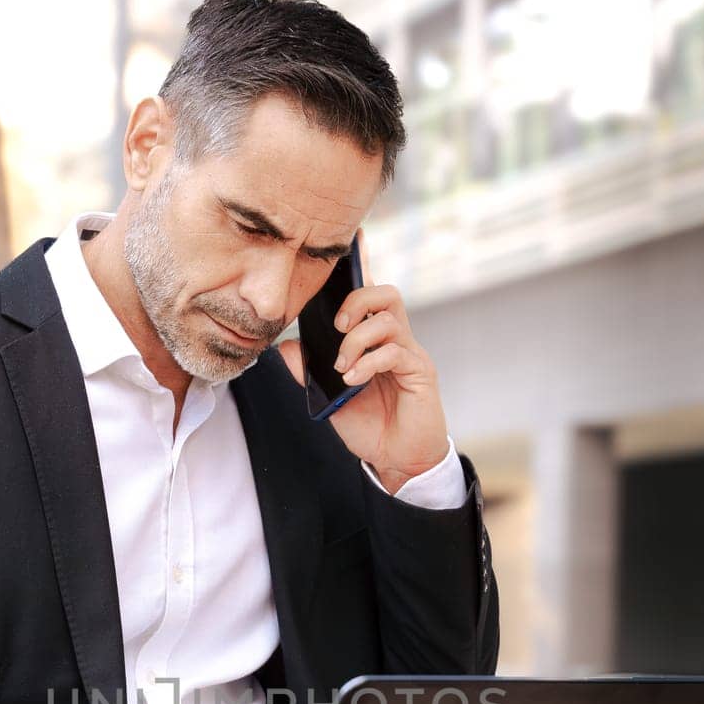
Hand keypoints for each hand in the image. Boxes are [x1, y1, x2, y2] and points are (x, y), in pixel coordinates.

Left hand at [276, 226, 449, 493]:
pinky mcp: (420, 373)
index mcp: (374, 339)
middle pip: (386, 293)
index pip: (369, 294)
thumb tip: (282, 348)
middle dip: (356, 300)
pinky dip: (368, 362)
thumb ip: (308, 371)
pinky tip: (353, 380)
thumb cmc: (369, 426)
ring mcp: (410, 354)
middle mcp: (395, 339)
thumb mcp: (329, 397)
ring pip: (389, 318)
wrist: (397, 460)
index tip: (352, 243)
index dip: (362, 266)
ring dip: (357, 339)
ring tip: (342, 367)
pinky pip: (395, 352)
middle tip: (337, 327)